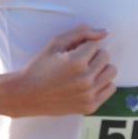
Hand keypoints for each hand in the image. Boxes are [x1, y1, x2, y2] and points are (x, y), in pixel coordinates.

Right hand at [1, 25, 116, 116]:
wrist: (27, 94)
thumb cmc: (40, 66)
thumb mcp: (55, 44)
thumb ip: (81, 33)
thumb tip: (104, 32)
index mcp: (76, 62)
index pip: (95, 44)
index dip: (82, 46)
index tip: (70, 53)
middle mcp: (85, 79)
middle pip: (105, 56)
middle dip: (92, 55)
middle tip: (77, 62)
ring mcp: (89, 94)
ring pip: (111, 71)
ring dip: (99, 68)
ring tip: (84, 71)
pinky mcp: (90, 106)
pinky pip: (110, 88)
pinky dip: (102, 83)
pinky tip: (87, 83)